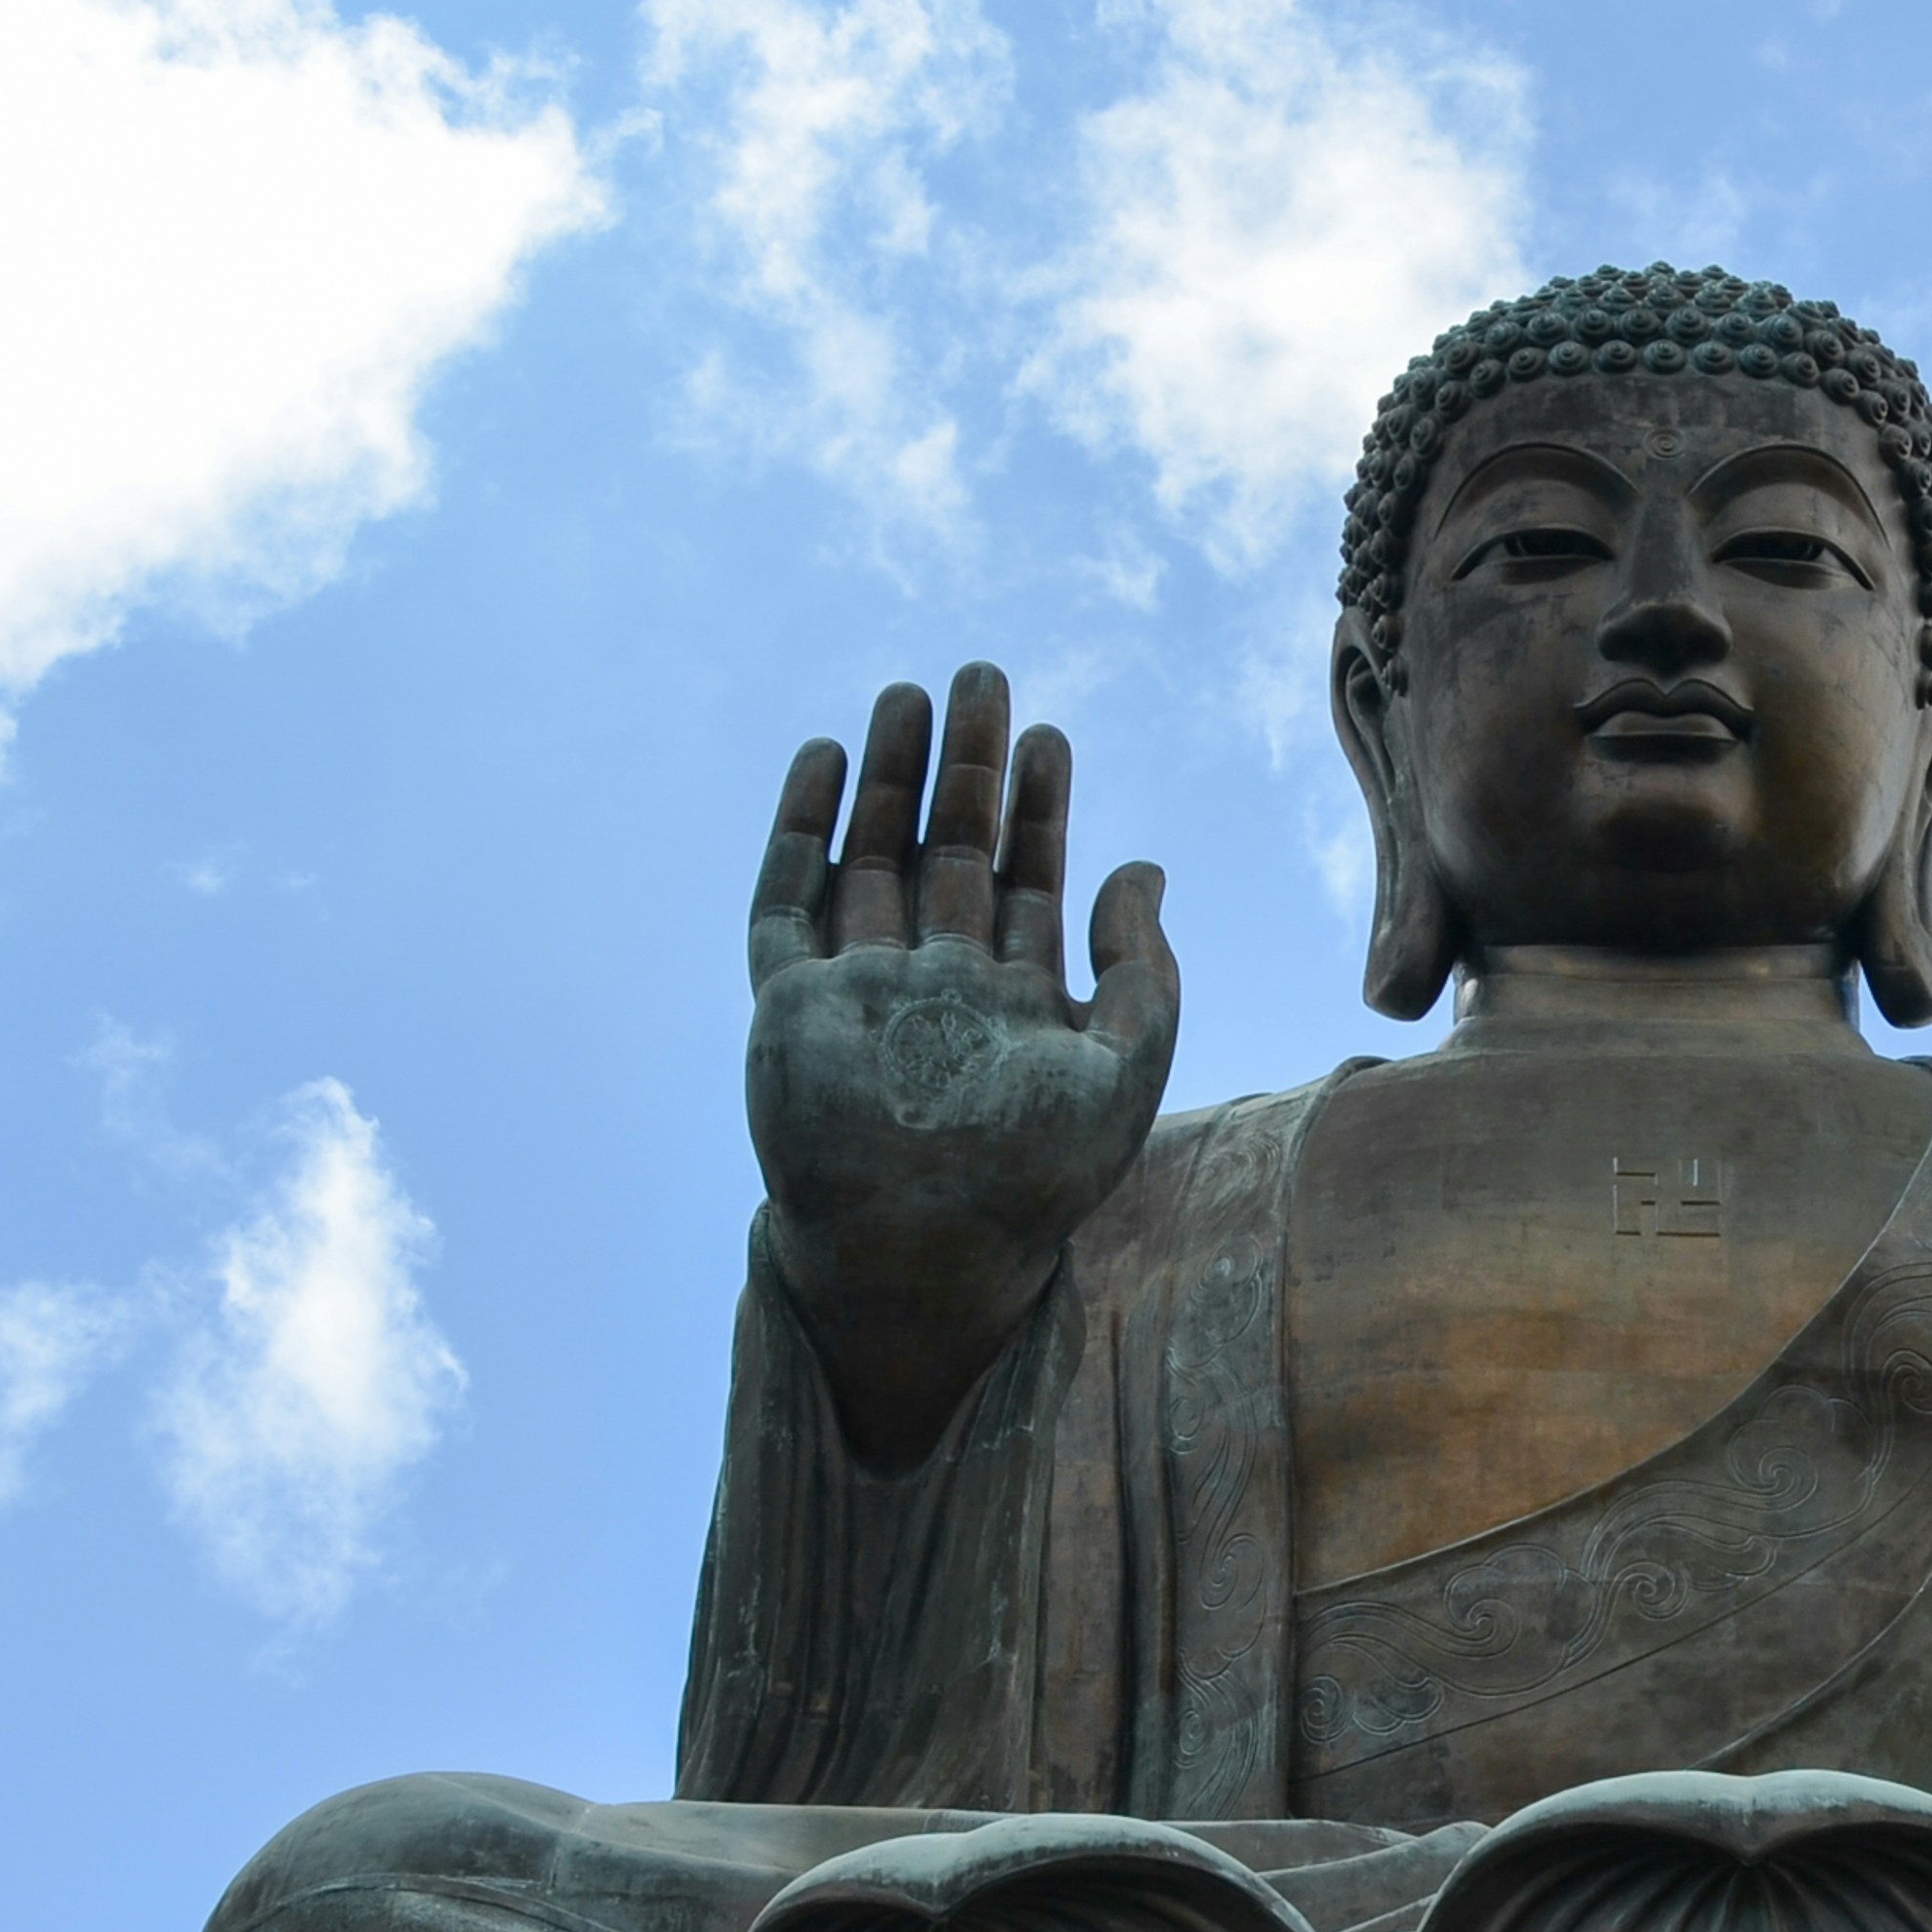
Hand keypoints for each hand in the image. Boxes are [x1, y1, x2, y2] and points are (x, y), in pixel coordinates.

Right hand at [746, 663, 1177, 1466]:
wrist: (922, 1254)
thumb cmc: (1030, 1184)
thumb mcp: (1123, 1074)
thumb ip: (1145, 975)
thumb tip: (1144, 870)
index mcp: (1010, 1001)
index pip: (1027, 880)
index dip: (1039, 807)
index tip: (1049, 735)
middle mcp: (933, 985)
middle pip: (948, 850)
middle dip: (965, 767)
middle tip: (982, 677)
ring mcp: (858, 990)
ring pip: (870, 857)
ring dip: (888, 777)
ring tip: (908, 694)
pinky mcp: (790, 1004)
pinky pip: (787, 903)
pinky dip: (801, 831)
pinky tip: (824, 761)